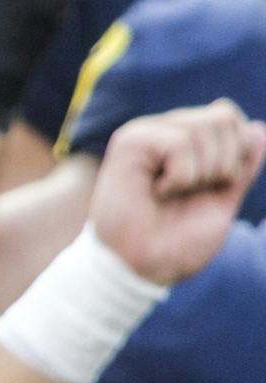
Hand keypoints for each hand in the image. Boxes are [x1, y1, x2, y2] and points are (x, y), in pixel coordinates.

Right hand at [90, 101, 265, 284]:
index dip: (237, 154)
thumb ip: (241, 167)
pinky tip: (159, 191)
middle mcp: (163, 130)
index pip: (228, 118)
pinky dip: (182, 177)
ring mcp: (145, 133)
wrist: (145, 266)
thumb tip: (258, 128)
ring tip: (173, 193)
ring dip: (202, 174)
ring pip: (204, 128)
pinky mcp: (130, 142)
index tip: (214, 188)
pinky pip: (181, 143)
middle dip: (225, 164)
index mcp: (184, 141)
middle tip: (194, 192)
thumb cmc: (178, 239)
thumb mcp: (223, 199)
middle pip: (223, 117)